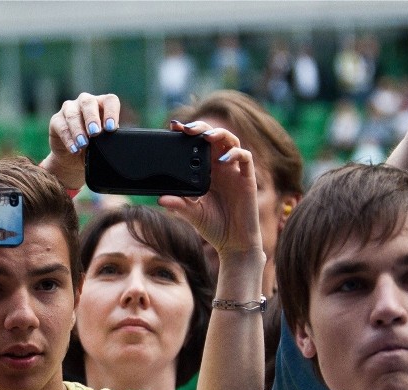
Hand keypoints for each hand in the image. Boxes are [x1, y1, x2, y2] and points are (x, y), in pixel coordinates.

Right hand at [42, 92, 119, 191]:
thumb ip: (108, 138)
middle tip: (95, 133)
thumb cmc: (93, 147)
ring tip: (83, 144)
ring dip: (78, 130)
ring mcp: (69, 109)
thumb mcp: (103, 143)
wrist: (73, 159)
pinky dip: (68, 139)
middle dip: (92, 118)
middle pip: (88, 103)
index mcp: (102, 104)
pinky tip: (74, 149)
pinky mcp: (56, 120)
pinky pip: (61, 127)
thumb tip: (115, 140)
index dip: (111, 112)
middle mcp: (85, 103)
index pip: (109, 101)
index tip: (111, 128)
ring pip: (73, 114)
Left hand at [159, 121, 262, 260]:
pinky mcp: (247, 178)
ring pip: (231, 141)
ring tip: (206, 136)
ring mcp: (234, 171)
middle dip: (201, 128)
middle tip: (186, 128)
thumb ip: (178, 205)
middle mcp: (220, 167)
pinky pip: (245, 158)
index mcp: (206, 171)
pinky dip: (235, 154)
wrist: (233, 243)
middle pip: (213, 137)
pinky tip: (223, 160)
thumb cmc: (213, 226)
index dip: (187, 134)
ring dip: (219, 134)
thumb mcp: (191, 214)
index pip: (197, 145)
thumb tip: (160, 198)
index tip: (173, 127)